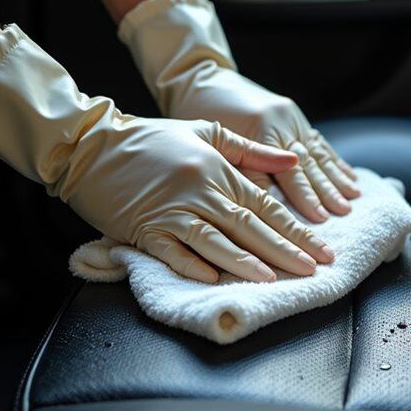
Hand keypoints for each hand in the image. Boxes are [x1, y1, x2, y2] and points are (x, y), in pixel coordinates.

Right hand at [0, 24, 332, 283]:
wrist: (90, 144)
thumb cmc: (150, 138)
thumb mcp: (205, 131)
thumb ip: (251, 150)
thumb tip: (294, 160)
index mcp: (217, 170)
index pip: (266, 205)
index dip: (296, 229)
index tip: (320, 248)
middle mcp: (199, 191)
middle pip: (249, 225)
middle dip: (284, 250)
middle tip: (312, 269)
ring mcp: (171, 211)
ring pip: (216, 239)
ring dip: (244, 262)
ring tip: (272, 278)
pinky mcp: (144, 228)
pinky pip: (172, 249)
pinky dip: (191, 264)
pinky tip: (212, 279)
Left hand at [169, 71, 359, 222]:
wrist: (205, 77)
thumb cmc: (200, 114)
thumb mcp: (214, 142)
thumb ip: (242, 170)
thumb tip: (267, 205)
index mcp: (260, 128)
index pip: (285, 171)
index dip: (303, 197)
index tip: (317, 220)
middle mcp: (281, 122)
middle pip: (307, 164)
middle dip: (326, 191)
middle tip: (343, 213)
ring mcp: (291, 118)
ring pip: (317, 153)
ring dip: (336, 178)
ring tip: (353, 198)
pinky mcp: (295, 116)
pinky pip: (318, 142)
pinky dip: (335, 161)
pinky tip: (350, 175)